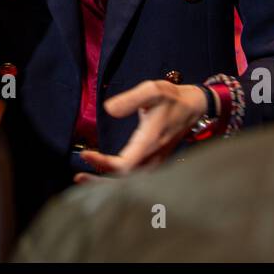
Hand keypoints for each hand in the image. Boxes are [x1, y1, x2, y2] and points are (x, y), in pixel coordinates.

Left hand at [75, 80, 207, 179]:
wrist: (195, 107)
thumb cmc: (172, 97)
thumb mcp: (153, 90)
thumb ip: (131, 99)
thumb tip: (108, 109)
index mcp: (150, 142)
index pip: (125, 165)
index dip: (104, 163)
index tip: (85, 153)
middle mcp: (153, 157)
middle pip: (125, 182)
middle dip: (101, 182)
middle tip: (78, 177)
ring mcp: (155, 162)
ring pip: (130, 183)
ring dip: (107, 183)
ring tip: (83, 177)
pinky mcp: (154, 161)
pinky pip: (135, 178)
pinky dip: (116, 179)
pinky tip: (101, 172)